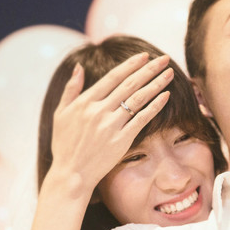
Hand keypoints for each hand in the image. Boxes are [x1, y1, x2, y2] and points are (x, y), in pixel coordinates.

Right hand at [48, 52, 174, 192]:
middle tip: (164, 58)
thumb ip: (71, 89)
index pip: (113, 77)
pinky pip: (141, 119)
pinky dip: (154, 106)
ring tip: (169, 73)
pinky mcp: (121, 140)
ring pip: (138, 99)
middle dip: (149, 69)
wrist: (72, 173)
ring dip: (155, 84)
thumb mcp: (61, 113)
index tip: (144, 56)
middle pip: (129, 84)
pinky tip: (166, 96)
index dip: (130, 65)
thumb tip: (78, 66)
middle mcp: (99, 111)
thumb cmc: (64, 144)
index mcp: (85, 102)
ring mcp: (111, 126)